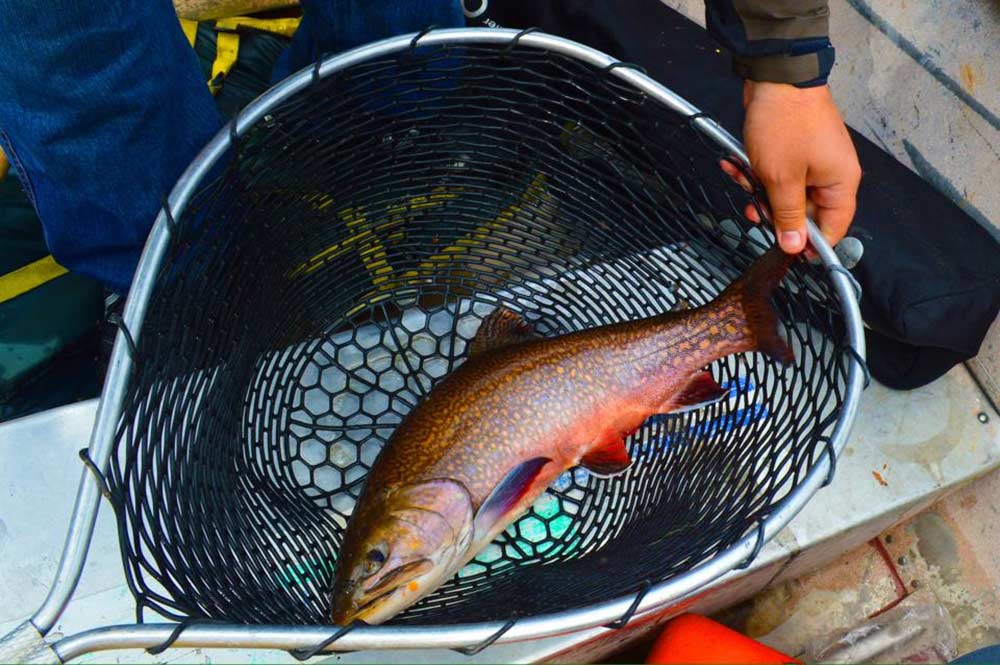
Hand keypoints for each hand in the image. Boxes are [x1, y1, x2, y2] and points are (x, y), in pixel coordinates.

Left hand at [721, 81, 861, 253]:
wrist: (775, 77)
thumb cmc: (785, 124)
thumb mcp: (782, 179)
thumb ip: (788, 215)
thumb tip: (795, 247)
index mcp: (840, 183)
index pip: (834, 227)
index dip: (811, 244)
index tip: (786, 252)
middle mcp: (831, 174)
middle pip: (805, 213)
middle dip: (774, 212)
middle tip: (754, 209)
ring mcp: (812, 162)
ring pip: (784, 194)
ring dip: (759, 191)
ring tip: (742, 178)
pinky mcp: (792, 152)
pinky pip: (775, 175)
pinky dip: (755, 173)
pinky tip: (735, 165)